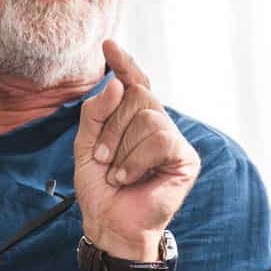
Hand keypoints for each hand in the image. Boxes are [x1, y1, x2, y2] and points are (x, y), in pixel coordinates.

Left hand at [74, 40, 200, 260]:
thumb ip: (96, 113)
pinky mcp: (185, 158)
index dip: (124, 63)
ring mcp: (173, 139)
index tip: (108, 46)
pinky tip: (130, 178)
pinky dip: (137, 160)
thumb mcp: (85, 145)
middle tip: (102, 158)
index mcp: (133, 118)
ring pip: (147, 117)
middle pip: (136, 96)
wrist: (110, 224)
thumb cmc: (100, 188)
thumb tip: (117, 83)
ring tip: (117, 174)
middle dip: (111, 127)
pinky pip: (160, 139)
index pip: (133, 82)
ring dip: (122, 148)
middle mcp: (157, 123)